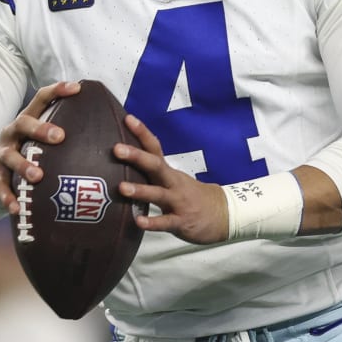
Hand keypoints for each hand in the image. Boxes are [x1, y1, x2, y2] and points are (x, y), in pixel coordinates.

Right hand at [0, 80, 81, 213]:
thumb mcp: (46, 136)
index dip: (58, 91)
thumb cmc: (34, 149)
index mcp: (29, 118)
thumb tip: (114, 125)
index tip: (78, 88)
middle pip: (23, 123)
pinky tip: (17, 208)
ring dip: (23, 165)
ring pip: (10, 156)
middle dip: (40, 129)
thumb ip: (71, 130)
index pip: (42, 98)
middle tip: (59, 137)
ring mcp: (3, 153)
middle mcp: (13, 132)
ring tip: (37, 176)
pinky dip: (7, 196)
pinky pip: (0, 185)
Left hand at [114, 114, 230, 244]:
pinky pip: (166, 222)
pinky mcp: (182, 222)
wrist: (223, 214)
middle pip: (155, 166)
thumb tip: (125, 160)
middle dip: (137, 157)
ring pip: (159, 195)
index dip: (142, 133)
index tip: (128, 119)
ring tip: (122, 188)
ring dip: (141, 190)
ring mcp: (178, 202)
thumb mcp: (173, 180)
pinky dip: (153, 222)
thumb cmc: (190, 196)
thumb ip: (152, 173)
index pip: (155, 148)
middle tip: (117, 149)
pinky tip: (139, 221)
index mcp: (169, 172)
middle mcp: (173, 183)